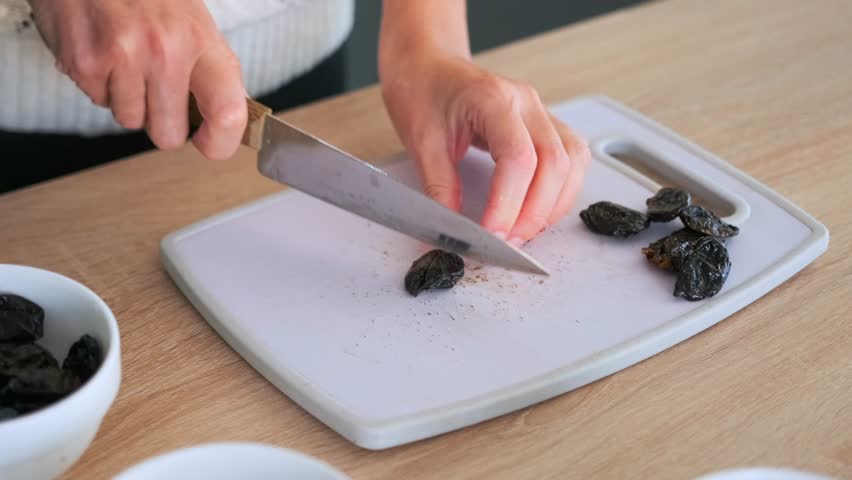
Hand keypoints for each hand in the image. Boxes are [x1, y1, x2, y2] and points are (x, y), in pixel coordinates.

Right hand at [28, 0, 246, 159]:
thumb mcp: (192, 17)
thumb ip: (207, 67)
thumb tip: (224, 115)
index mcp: (201, 39)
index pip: (228, 113)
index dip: (221, 142)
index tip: (211, 144)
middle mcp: (166, 51)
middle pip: (169, 135)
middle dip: (162, 124)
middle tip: (158, 93)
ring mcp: (123, 57)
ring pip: (130, 120)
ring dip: (128, 99)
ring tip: (126, 59)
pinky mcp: (84, 62)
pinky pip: (97, 100)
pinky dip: (99, 82)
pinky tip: (103, 49)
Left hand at [380, 52, 591, 245]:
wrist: (427, 66)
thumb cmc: (422, 92)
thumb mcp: (421, 143)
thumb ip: (439, 189)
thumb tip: (449, 235)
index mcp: (492, 99)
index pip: (518, 159)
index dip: (508, 205)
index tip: (491, 236)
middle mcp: (526, 103)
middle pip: (555, 164)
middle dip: (534, 214)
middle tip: (507, 244)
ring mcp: (541, 111)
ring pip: (572, 163)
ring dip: (554, 205)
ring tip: (524, 233)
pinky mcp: (545, 124)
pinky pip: (571, 159)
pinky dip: (561, 191)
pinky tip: (539, 211)